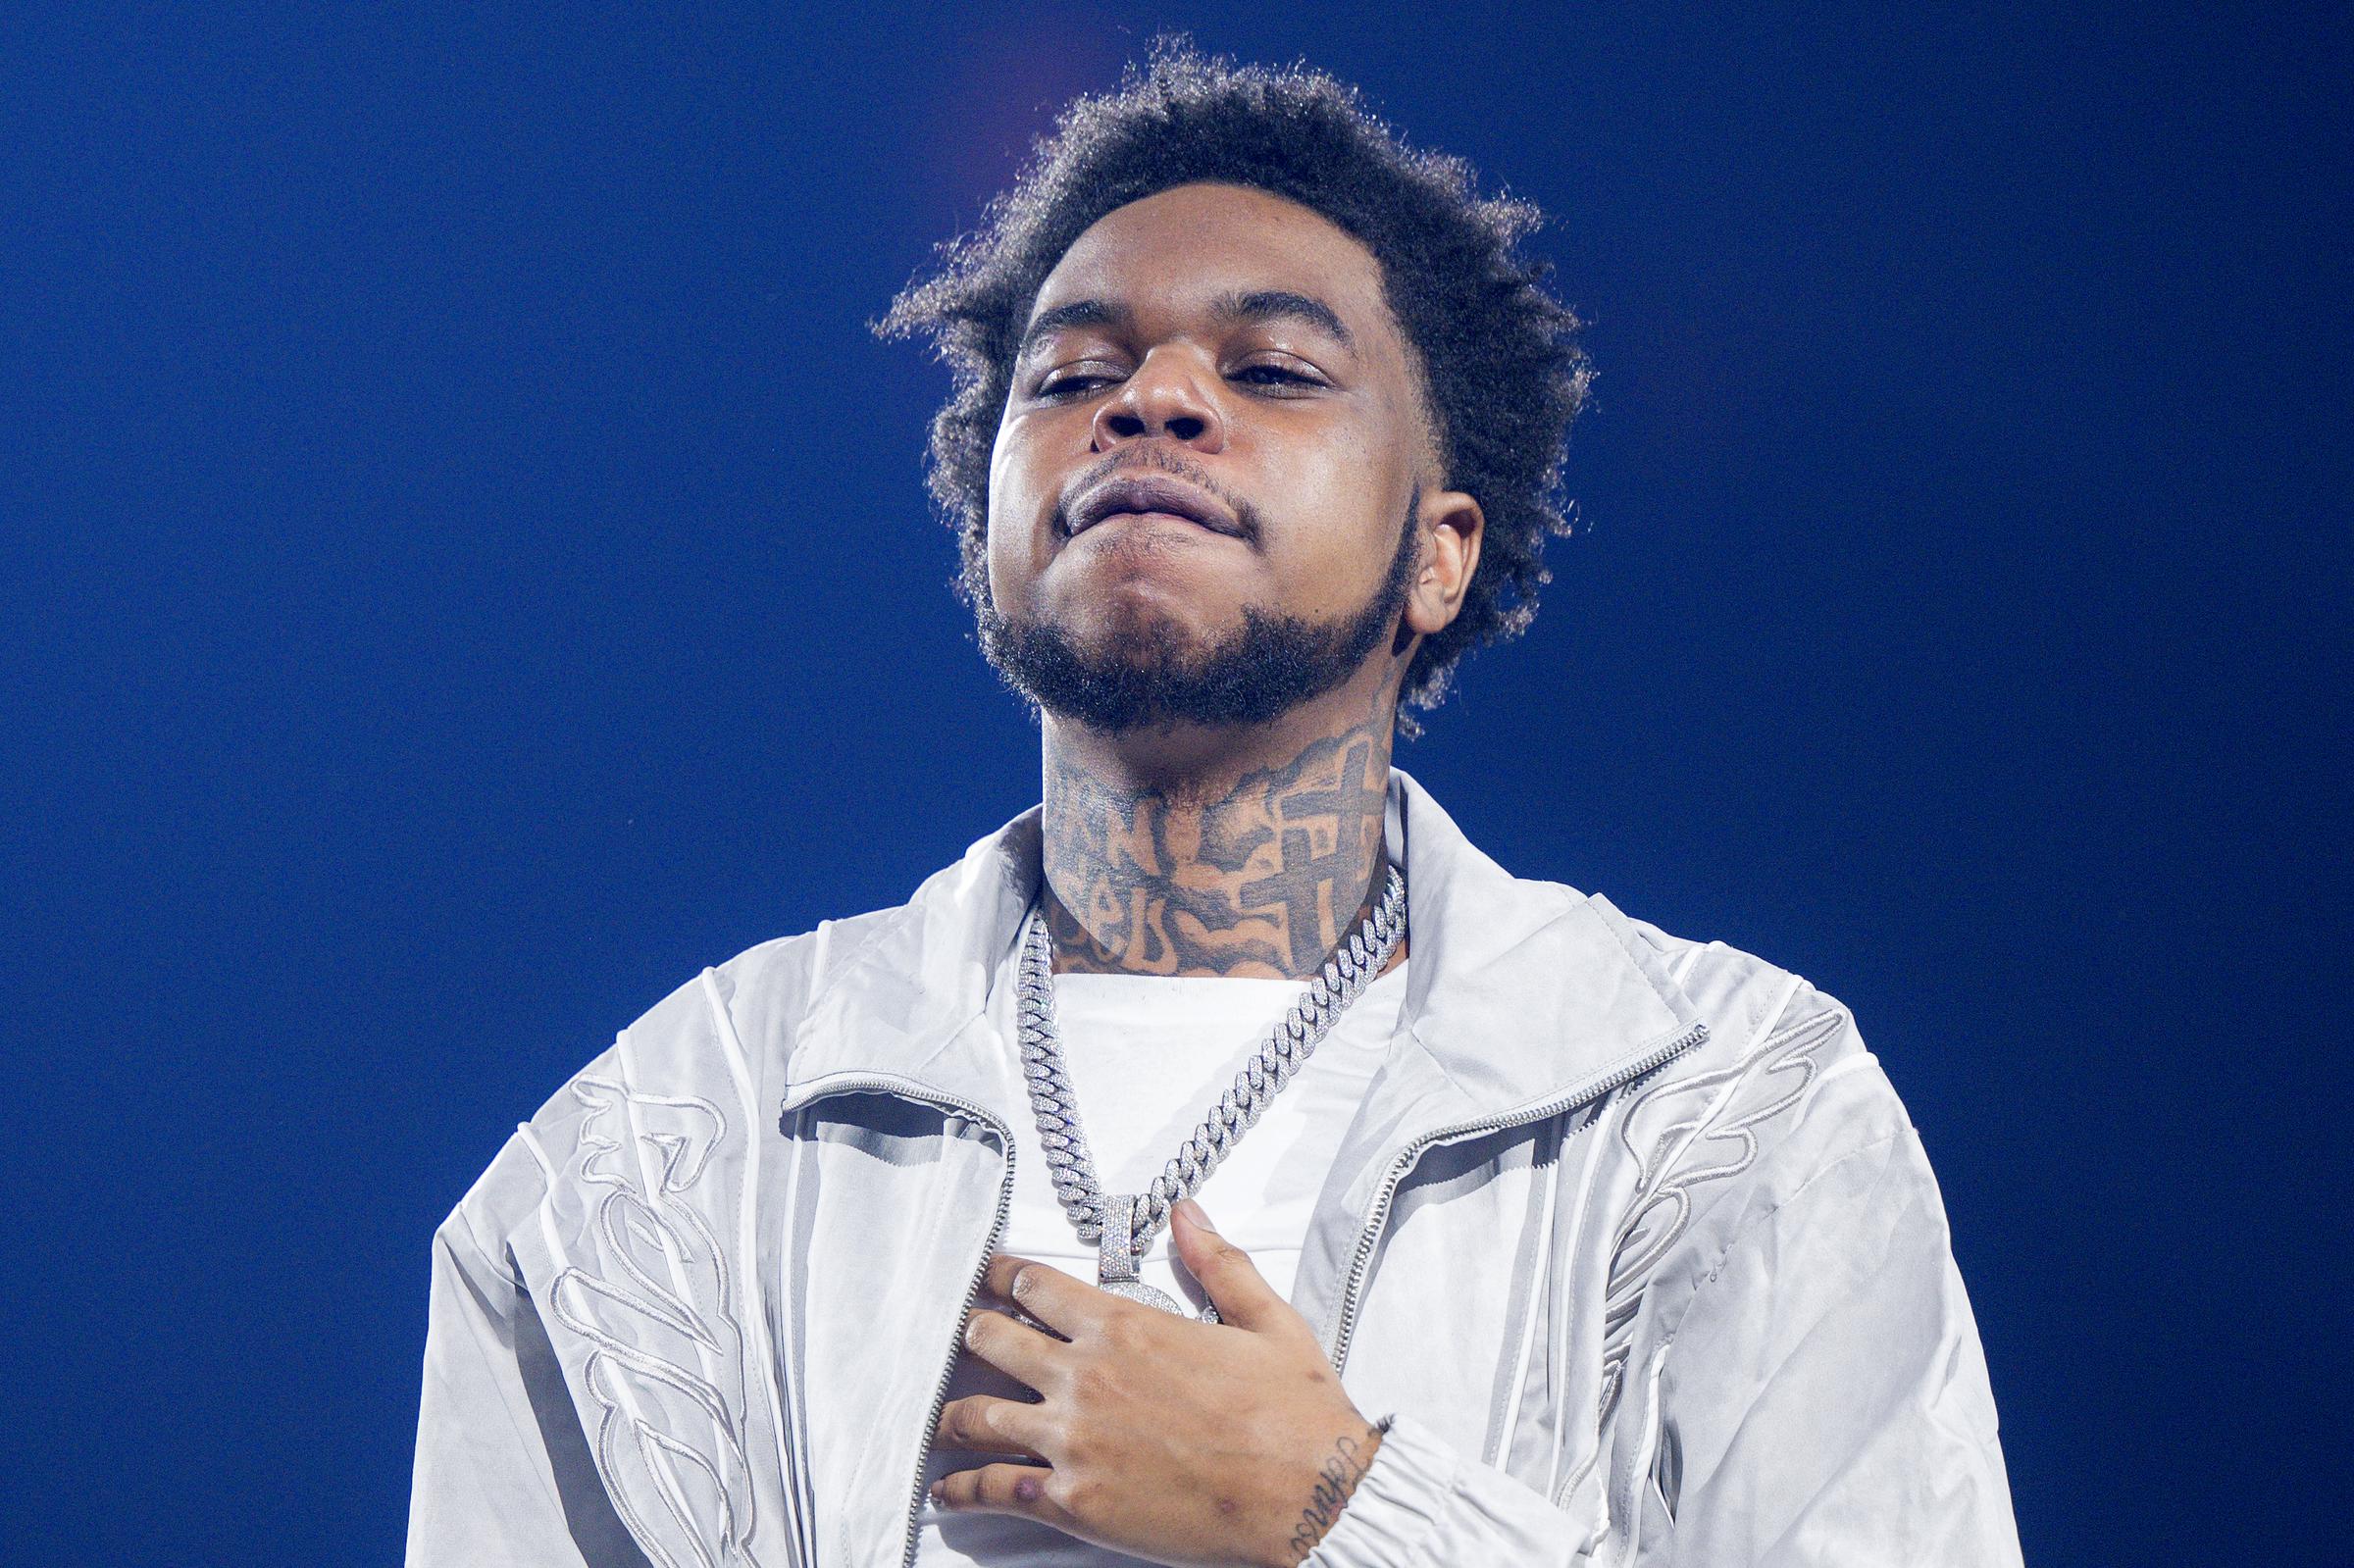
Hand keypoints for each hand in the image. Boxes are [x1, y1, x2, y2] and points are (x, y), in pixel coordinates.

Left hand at [929, 1198, 1385, 1567]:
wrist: (1308, 1499)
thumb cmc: (1295, 1415)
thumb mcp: (1266, 1320)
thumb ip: (1218, 1261)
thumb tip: (1186, 1212)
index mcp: (1125, 1326)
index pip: (1036, 1287)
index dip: (1003, 1277)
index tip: (986, 1277)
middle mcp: (1085, 1376)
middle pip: (992, 1341)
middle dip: (971, 1334)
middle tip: (959, 1336)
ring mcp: (1071, 1440)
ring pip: (977, 1415)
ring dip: (950, 1412)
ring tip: (934, 1416)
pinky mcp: (1073, 1501)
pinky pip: (993, 1489)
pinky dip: (961, 1489)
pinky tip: (945, 1491)